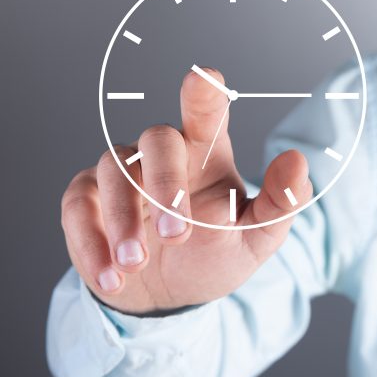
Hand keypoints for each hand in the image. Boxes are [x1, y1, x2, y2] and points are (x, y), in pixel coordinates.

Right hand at [61, 67, 312, 313]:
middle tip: (175, 234)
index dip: (205, 94)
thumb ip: (279, 204)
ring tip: (136, 263)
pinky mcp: (87, 201)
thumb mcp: (256, 240)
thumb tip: (298, 162)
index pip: (207, 113)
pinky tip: (112, 277)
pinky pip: (78, 206)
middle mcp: (165, 156)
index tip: (204, 78)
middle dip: (164, 184)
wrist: (171, 298)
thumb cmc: (214, 256)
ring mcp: (123, 176)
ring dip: (122, 218)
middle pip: (156, 140)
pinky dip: (91, 242)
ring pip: (113, 169)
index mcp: (208, 154)